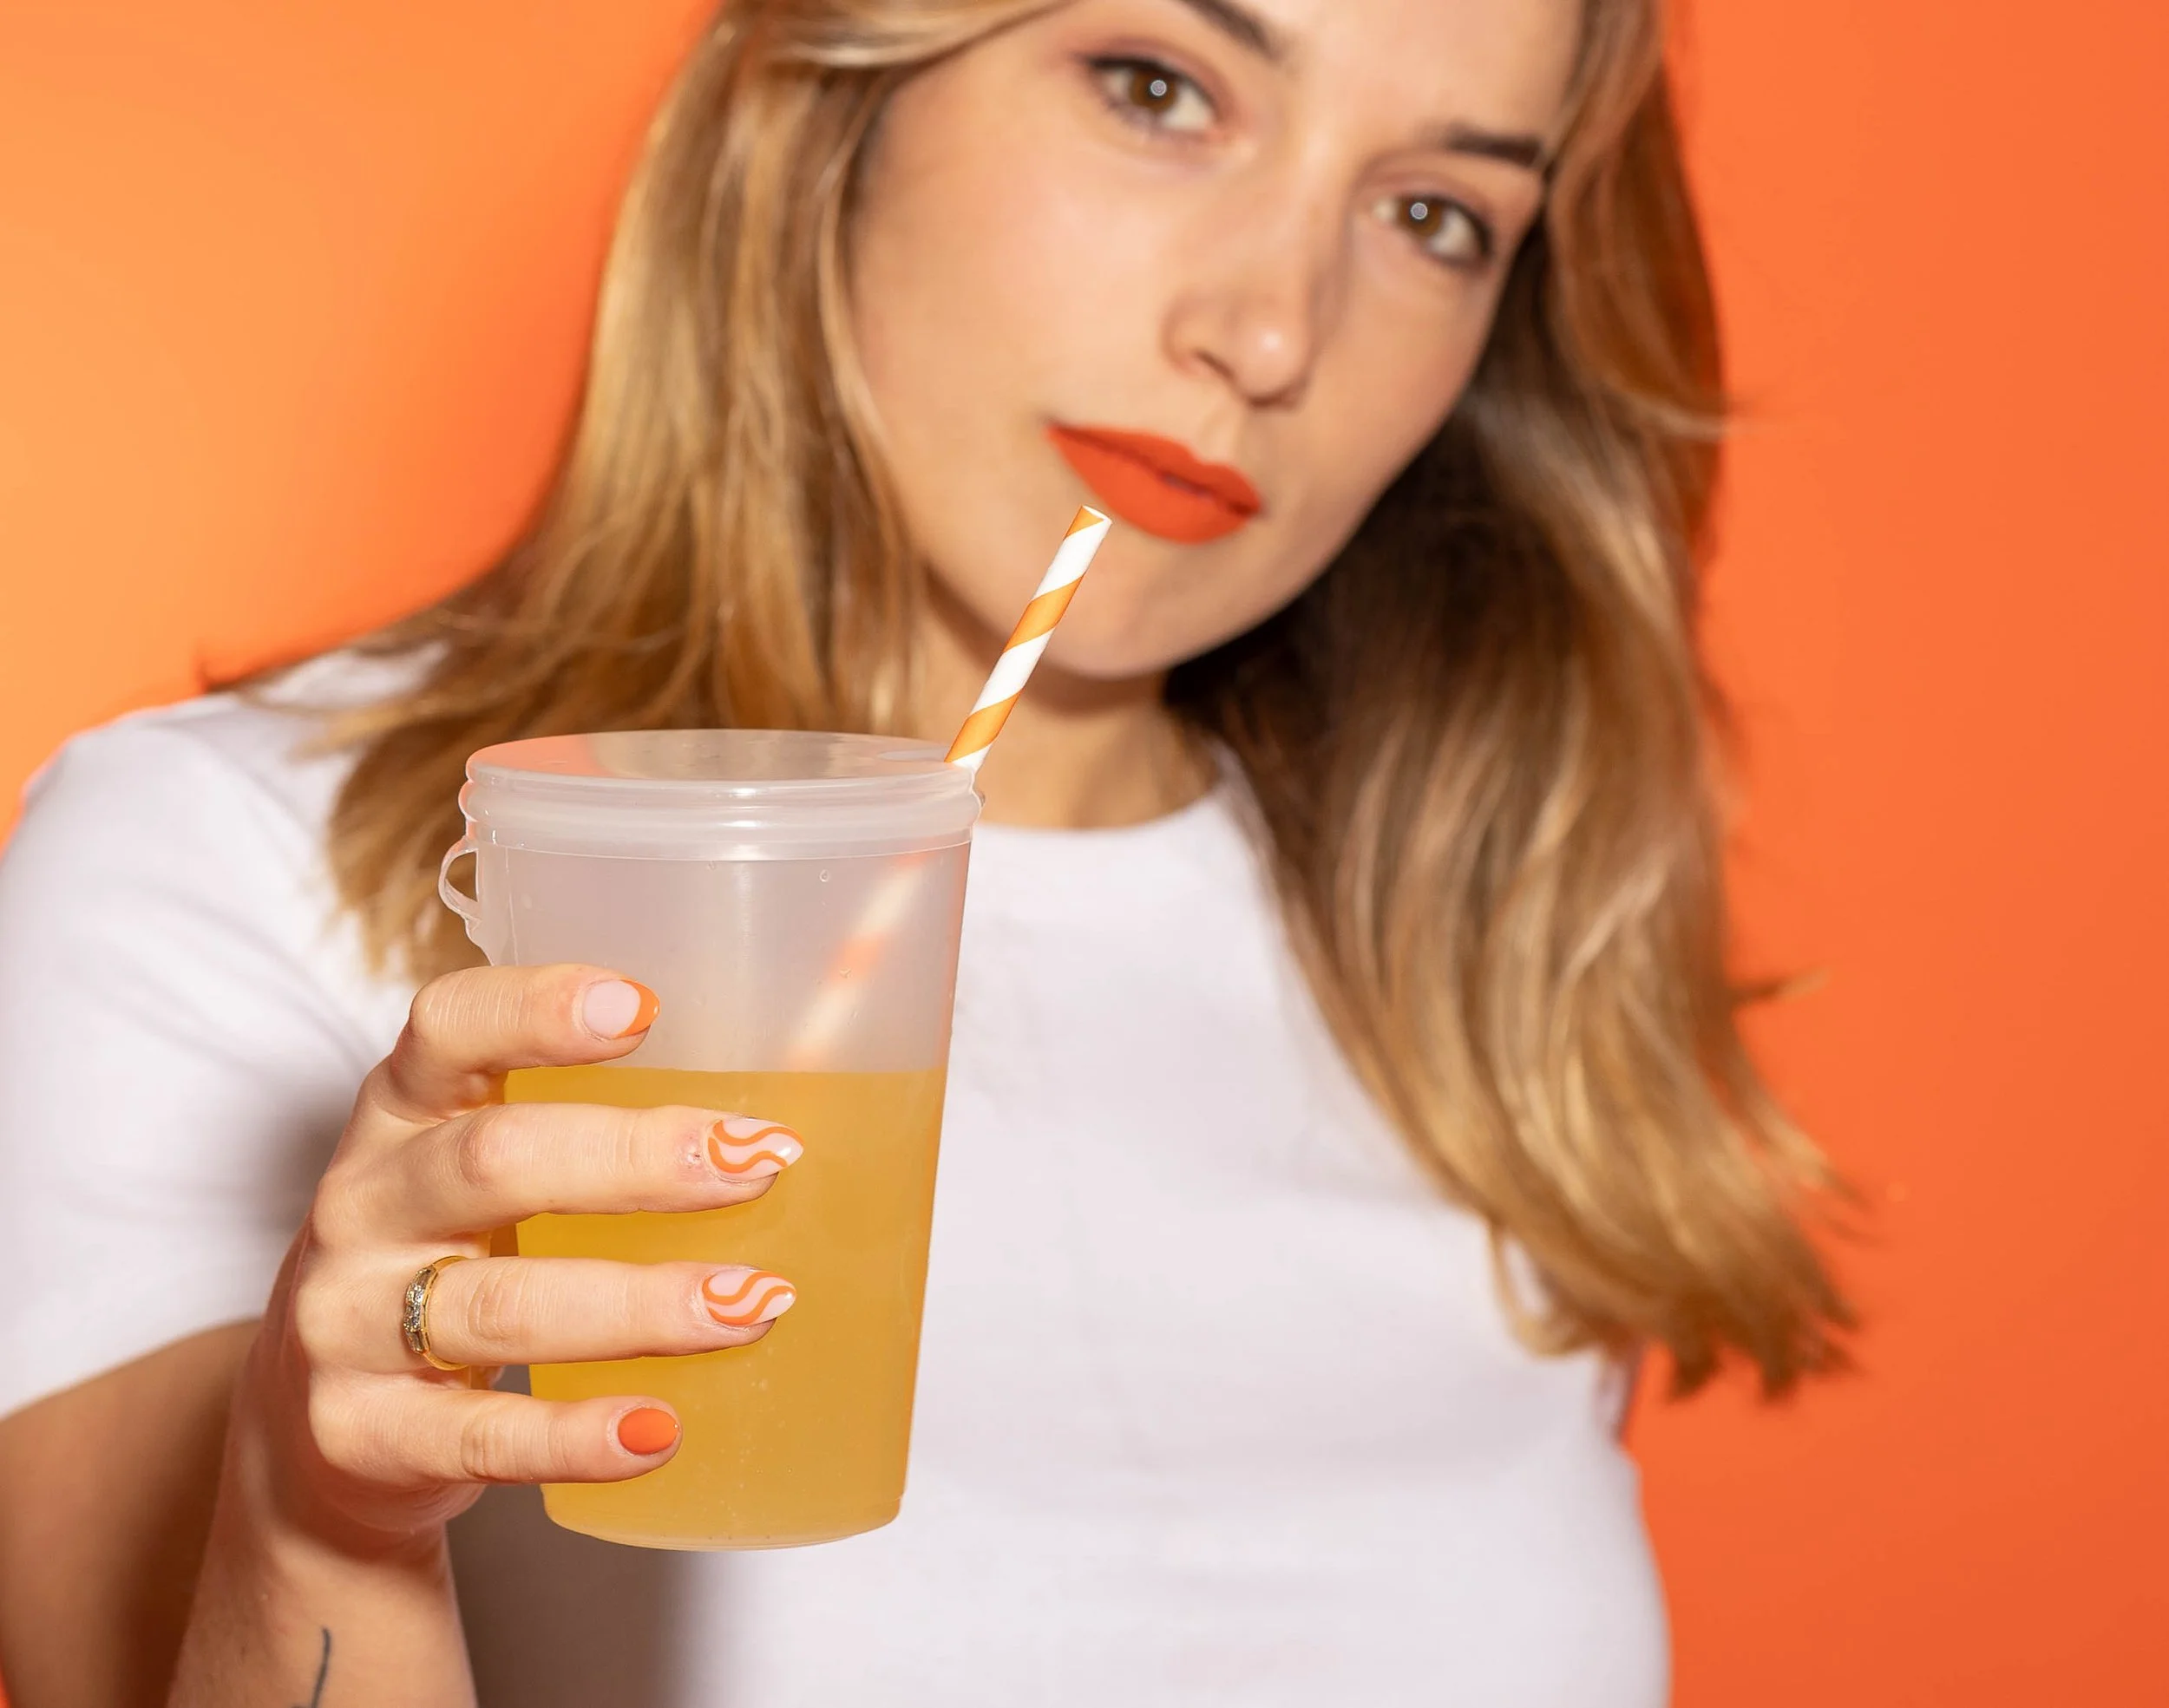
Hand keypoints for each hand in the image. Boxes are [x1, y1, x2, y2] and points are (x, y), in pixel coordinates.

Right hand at [225, 963, 800, 1554]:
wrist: (316, 1434)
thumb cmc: (444, 1264)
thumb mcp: (485, 1178)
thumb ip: (598, 1128)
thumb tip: (795, 1086)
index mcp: (401, 1114)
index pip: (445, 1028)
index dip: (535, 1008)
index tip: (642, 1006)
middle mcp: (364, 1205)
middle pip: (495, 1161)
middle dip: (639, 1159)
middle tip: (759, 1164)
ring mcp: (350, 1324)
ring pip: (504, 1305)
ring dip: (643, 1304)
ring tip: (753, 1302)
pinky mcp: (363, 1437)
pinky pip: (481, 1436)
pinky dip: (577, 1435)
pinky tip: (659, 1431)